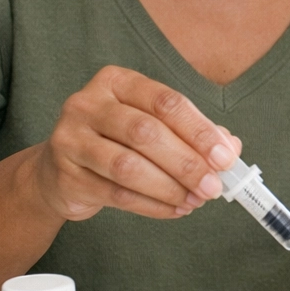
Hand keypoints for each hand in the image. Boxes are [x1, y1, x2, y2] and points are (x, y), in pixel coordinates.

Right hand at [25, 65, 241, 221]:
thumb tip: (231, 148)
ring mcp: (70, 138)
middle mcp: (88, 103)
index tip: (226, 158)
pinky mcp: (64, 175)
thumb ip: (192, 133)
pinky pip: (116, 194)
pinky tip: (174, 209)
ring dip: (170, 187)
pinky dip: (152, 205)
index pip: (165, 102)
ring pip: (128, 166)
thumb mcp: (153, 126)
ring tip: (196, 200)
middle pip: (146, 132)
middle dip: (187, 163)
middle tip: (214, 186)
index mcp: (117, 81)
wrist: (57, 172)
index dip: (199, 131)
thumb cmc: (116, 142)